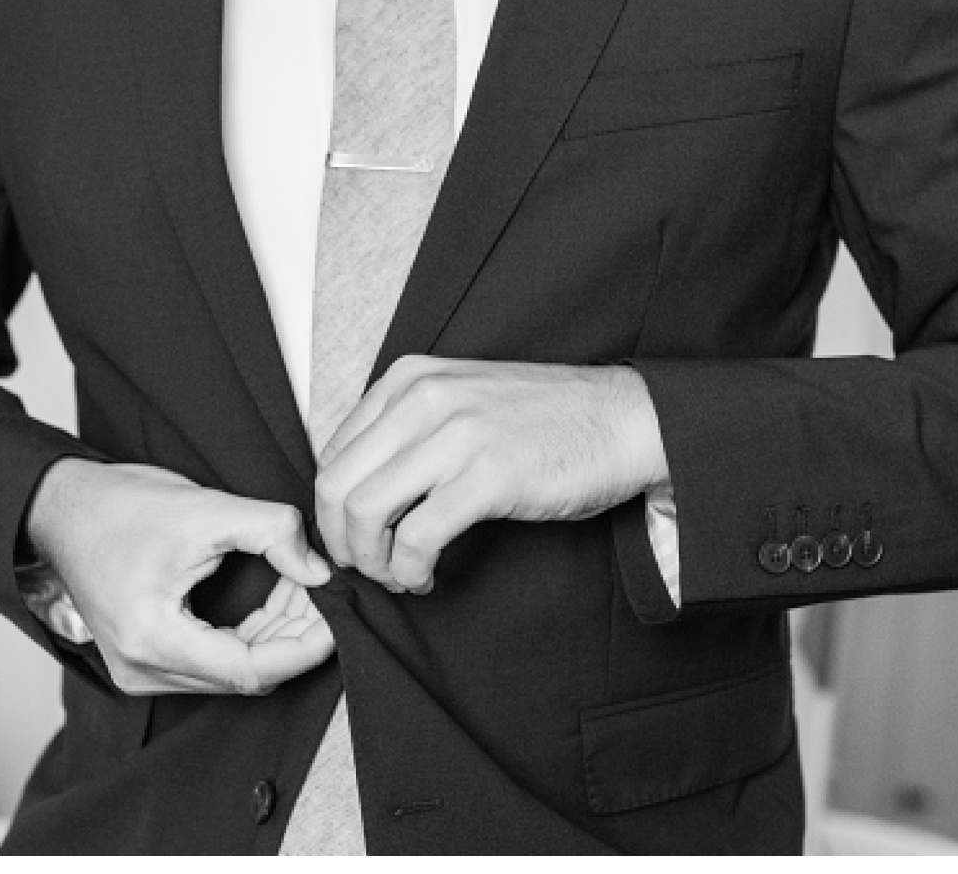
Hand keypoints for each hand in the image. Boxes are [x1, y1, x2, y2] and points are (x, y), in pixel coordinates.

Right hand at [27, 459, 333, 695]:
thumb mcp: (205, 507)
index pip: (251, 670)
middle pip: (244, 675)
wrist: (60, 509)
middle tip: (325, 589)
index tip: (337, 615)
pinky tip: (273, 599)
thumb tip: (320, 572)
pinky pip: (211, 663)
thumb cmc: (120, 506)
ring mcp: (139, 671)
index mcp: (152, 638)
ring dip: (274, 634)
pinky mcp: (143, 661)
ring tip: (302, 586)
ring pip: (231, 672)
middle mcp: (142, 669)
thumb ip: (272, 532)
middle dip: (294, 634)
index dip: (304, 648)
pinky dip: (248, 635)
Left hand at [314, 355, 668, 593]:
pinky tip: (425, 577)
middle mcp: (423, 399)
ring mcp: (455, 435)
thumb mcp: (460, 403)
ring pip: (365, 512)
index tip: (354, 539)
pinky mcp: (487, 476)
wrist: (625, 420)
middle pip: (336, 486)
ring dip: (372, 561)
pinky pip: (415, 537)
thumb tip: (354, 490)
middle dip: (341, 542)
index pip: (333, 453)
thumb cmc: (547, 421)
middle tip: (366, 568)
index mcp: (409, 379)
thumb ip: (406, 430)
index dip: (332, 510)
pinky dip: (409, 570)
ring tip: (398, 576)